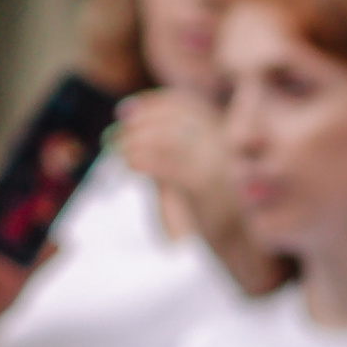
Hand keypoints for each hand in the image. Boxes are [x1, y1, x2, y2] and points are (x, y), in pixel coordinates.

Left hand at [114, 89, 227, 234]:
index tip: (123, 112)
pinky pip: (167, 165)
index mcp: (220, 133)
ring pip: (166, 138)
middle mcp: (219, 142)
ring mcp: (214, 162)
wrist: (235, 243)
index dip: (150, 103)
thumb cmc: (207, 208)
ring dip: (135, 142)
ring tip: (118, 153)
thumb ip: (167, 147)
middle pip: (171, 118)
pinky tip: (130, 165)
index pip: (183, 103)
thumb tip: (130, 124)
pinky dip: (143, 160)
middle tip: (112, 136)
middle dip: (136, 123)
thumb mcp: (190, 169)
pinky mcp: (205, 184)